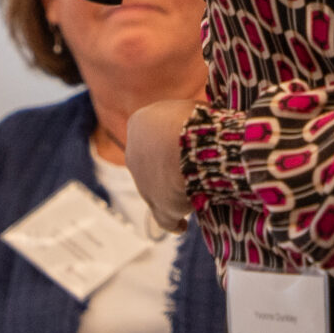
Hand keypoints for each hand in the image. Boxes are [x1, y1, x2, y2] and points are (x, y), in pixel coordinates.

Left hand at [124, 97, 197, 232]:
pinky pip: (164, 219)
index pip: (152, 132)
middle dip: (167, 166)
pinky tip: (181, 226)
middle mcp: (133, 153)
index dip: (168, 138)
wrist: (188, 145)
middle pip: (151, 163)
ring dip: (172, 194)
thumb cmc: (193, 120)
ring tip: (193, 195)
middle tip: (192, 167)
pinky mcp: (158, 206)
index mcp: (138, 124)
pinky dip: (173, 222)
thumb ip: (185, 116)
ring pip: (156, 190)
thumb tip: (199, 119)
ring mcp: (143, 183)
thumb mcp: (188, 107)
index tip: (183, 142)